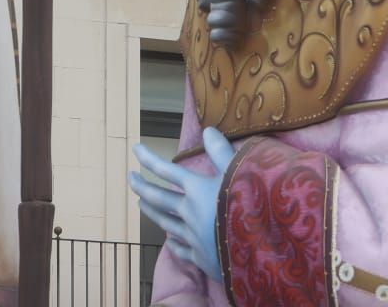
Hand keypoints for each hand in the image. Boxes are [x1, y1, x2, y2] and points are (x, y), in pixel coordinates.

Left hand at [130, 127, 235, 282]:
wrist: (257, 249)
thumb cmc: (248, 205)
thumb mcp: (238, 172)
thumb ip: (221, 153)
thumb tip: (207, 130)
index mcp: (197, 189)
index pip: (167, 171)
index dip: (150, 159)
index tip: (135, 149)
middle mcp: (189, 211)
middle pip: (159, 198)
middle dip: (142, 186)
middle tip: (130, 178)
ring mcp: (192, 236)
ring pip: (165, 222)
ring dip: (151, 212)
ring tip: (140, 204)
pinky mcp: (199, 256)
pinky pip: (180, 249)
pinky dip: (172, 243)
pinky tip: (169, 242)